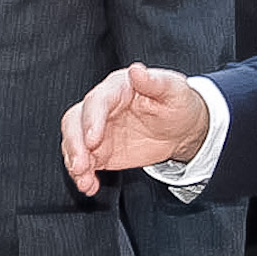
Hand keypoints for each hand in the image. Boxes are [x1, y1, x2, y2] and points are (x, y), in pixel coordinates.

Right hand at [61, 64, 211, 195]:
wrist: (182, 128)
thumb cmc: (178, 103)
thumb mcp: (174, 90)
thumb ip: (154, 81)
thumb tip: (136, 70)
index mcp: (117, 88)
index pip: (96, 101)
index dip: (91, 120)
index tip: (92, 141)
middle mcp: (102, 107)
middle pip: (75, 121)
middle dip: (74, 144)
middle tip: (80, 165)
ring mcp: (98, 130)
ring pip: (73, 142)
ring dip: (74, 162)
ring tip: (84, 179)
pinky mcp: (100, 150)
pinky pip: (84, 162)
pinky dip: (82, 175)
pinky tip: (89, 185)